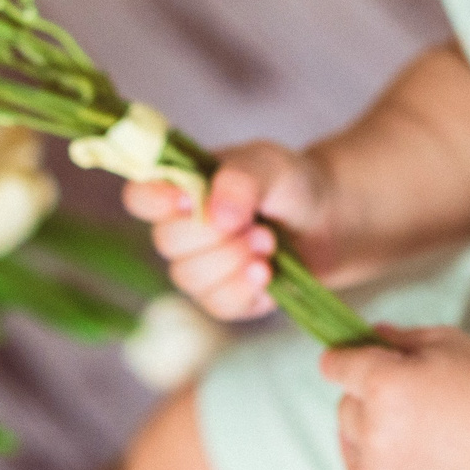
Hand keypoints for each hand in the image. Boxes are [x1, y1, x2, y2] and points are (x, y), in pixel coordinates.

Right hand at [122, 140, 337, 321]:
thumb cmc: (289, 184)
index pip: (140, 197)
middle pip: (166, 242)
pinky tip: (267, 273)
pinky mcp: (225, 298)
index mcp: (181, 187)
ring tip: (269, 243)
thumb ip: (241, 179)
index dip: (155, 201)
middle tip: (256, 224)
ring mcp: (200, 267)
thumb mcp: (269, 164)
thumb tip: (216, 215)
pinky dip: (243, 289)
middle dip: (214, 235)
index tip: (189, 199)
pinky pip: (218, 304)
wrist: (329, 220)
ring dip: (232, 260)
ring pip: (189, 277)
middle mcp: (181, 230)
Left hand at [319, 324, 469, 469]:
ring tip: (415, 424)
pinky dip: (370, 457)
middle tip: (410, 393)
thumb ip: (398, 337)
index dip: (342, 357)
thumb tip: (366, 336)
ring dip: (369, 425)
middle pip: (345, 402)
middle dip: (367, 392)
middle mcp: (375, 429)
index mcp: (385, 383)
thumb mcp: (447, 342)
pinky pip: (358, 469)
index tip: (344, 357)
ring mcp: (380, 469)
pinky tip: (401, 447)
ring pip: (350, 435)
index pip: (335, 365)